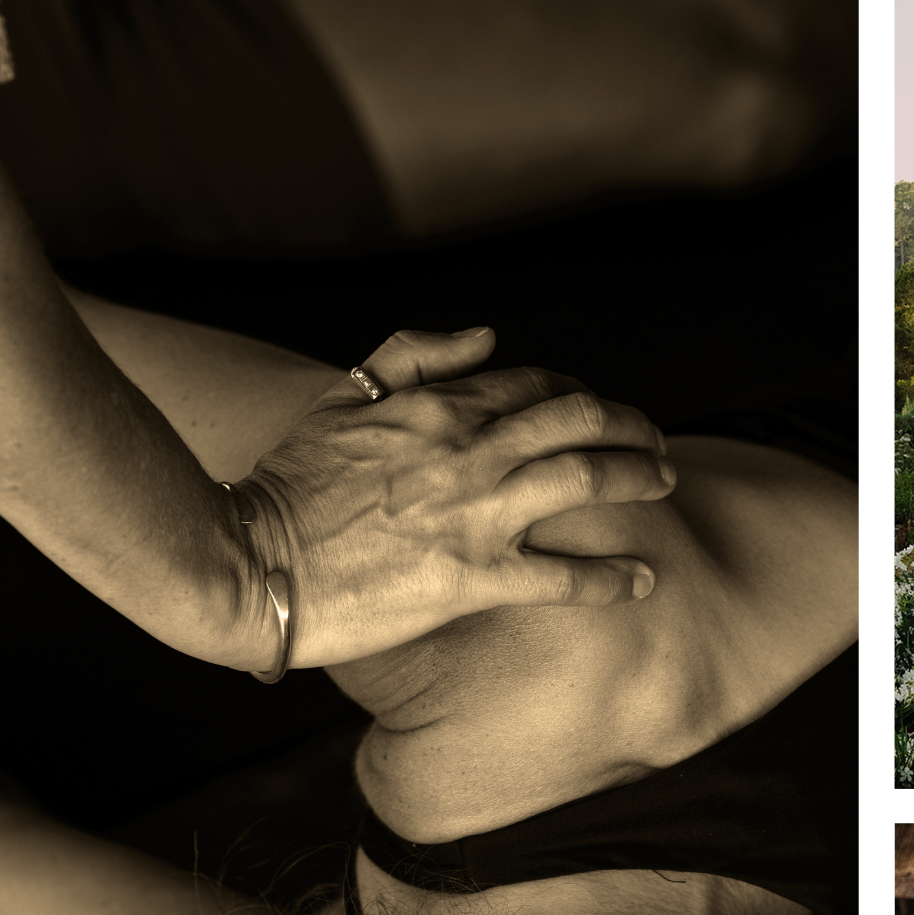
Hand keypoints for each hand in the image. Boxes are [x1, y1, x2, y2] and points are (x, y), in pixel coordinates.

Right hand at [226, 326, 674, 669]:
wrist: (247, 560)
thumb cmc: (286, 484)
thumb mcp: (339, 398)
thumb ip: (411, 355)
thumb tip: (488, 334)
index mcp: (438, 407)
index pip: (536, 385)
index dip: (581, 395)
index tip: (600, 414)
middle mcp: (468, 450)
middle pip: (580, 420)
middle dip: (632, 427)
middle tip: (658, 444)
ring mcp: (475, 513)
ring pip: (587, 479)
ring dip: (639, 478)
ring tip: (666, 486)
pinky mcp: (473, 577)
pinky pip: (564, 575)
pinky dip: (613, 577)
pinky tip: (645, 580)